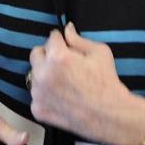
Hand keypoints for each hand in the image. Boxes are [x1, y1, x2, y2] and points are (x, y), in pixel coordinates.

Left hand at [28, 23, 144, 144]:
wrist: (110, 116)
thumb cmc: (107, 83)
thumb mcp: (100, 53)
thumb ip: (78, 39)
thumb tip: (67, 28)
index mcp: (57, 56)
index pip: (51, 38)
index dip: (61, 41)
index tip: (66, 46)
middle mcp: (43, 73)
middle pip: (36, 54)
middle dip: (48, 55)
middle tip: (63, 64)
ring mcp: (38, 93)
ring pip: (34, 75)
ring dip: (45, 75)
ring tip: (64, 83)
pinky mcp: (37, 109)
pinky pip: (36, 96)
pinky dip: (45, 95)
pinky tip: (61, 98)